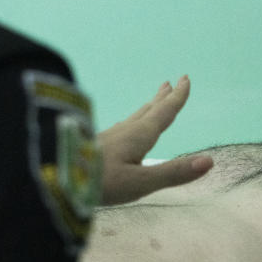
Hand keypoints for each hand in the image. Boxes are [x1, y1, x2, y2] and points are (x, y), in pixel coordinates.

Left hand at [96, 76, 212, 204]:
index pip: (163, 113)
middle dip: (162, 98)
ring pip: (133, 117)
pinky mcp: (95, 144)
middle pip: (148, 111)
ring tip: (153, 101)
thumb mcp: (141, 183)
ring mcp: (108, 137)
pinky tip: (123, 130)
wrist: (52, 177)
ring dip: (147, 108)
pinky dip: (131, 122)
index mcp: (139, 136)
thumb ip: (174, 173)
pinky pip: (121, 127)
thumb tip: (209, 161)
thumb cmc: (99, 182)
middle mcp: (125, 131)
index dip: (176, 98)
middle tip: (170, 83)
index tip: (185, 79)